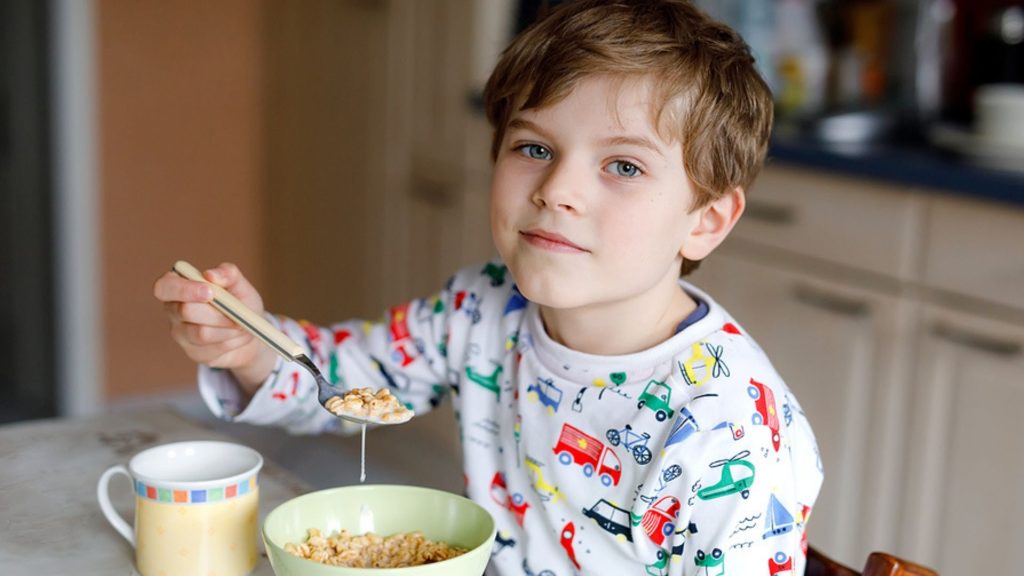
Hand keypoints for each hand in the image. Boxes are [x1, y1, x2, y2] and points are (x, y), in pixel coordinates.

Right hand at [153, 262, 276, 392]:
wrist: (249, 330)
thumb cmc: (239, 302)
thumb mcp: (239, 285)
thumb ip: (228, 274)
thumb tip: (210, 274)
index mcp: (177, 286)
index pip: (164, 287)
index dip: (184, 290)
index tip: (210, 292)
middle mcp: (172, 309)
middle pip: (185, 311)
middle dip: (217, 312)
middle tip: (237, 312)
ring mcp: (180, 334)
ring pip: (201, 333)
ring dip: (228, 328)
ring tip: (241, 324)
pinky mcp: (193, 352)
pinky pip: (213, 349)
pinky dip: (232, 341)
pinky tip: (237, 336)